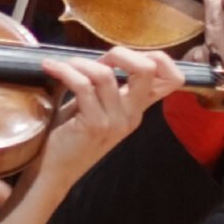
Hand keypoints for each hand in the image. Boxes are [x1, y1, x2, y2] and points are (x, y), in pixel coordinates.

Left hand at [32, 46, 183, 193]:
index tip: (125, 56)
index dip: (158, 58)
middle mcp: (132, 114)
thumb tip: (105, 54)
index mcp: (137, 109)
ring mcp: (115, 121)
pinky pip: (83, 85)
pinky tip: (51, 68)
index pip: (172, 79)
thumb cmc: (72, 134)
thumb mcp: (98, 108)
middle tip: (97, 60)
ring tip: (63, 66)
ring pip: (106, 74)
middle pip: (147, 69)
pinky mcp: (95, 125)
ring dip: (80, 63)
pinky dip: (65, 71)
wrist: (56, 170)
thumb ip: (108, 86)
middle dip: (121, 53)